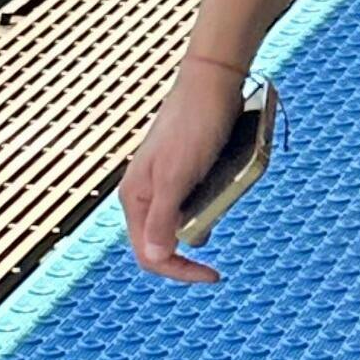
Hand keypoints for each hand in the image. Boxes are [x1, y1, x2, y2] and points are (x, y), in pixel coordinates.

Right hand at [118, 58, 247, 285]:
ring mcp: (164, 185)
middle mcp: (145, 195)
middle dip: (189, 254)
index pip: (149, 255)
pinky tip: (223, 193)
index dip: (179, 271)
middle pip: (162, 245)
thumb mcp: (177, 177)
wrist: (212, 85)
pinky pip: (194, 205)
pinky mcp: (183, 174)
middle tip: (217, 261)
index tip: (213, 274)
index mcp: (135, 199)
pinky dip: (210, 208)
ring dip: (202, 227)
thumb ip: (163, 218)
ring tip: (221, 208)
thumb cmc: (193, 127)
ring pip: (181, 225)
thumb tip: (155, 256)